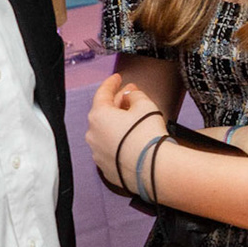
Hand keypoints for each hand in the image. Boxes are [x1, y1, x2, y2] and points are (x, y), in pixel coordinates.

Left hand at [85, 74, 165, 189]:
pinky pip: (111, 149)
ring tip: (135, 121)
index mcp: (98, 116)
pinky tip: (133, 141)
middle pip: (104, 113)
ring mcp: (98, 153)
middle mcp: (93, 135)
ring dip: (118, 124)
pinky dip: (119, 142)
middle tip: (131, 97)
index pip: (102, 93)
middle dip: (118, 104)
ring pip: (106, 132)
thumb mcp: (146, 105)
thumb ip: (135, 95)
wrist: (153, 168)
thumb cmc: (148, 138)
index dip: (111, 83)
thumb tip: (131, 96)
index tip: (117, 78)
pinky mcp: (106, 168)